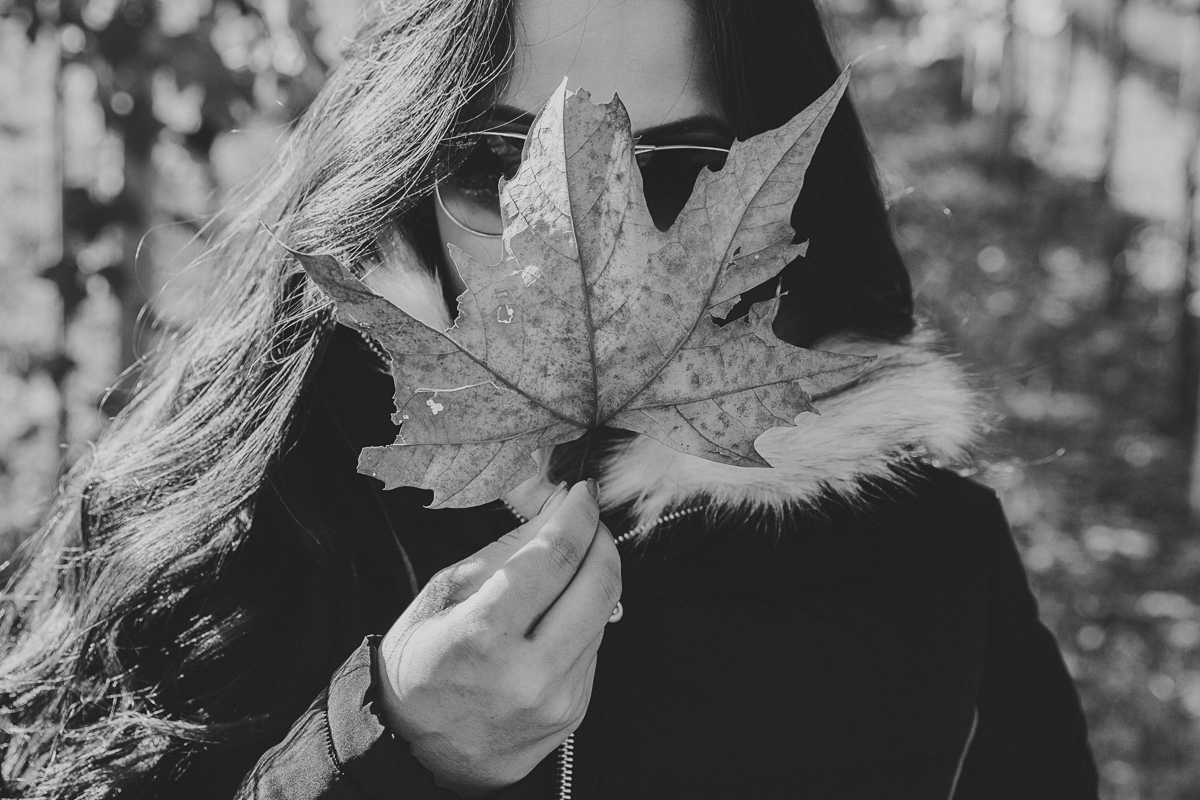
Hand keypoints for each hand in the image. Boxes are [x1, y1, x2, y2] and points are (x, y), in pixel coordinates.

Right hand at [374, 480, 620, 797]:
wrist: (414, 751)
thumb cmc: (419, 663)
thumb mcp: (442, 594)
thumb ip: (504, 550)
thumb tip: (554, 508)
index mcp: (484, 636)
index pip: (555, 556)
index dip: (577, 514)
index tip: (583, 491)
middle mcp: (530, 673)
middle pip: (599, 583)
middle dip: (601, 539)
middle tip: (588, 519)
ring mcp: (558, 698)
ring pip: (604, 613)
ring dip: (593, 577)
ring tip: (565, 564)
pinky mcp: (574, 713)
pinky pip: (595, 646)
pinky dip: (583, 617)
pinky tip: (556, 612)